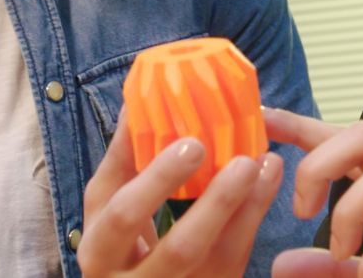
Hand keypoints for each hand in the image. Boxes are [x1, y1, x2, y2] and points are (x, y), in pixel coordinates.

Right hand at [78, 105, 284, 277]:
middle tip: (195, 144)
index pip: (106, 198)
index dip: (128, 161)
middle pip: (130, 221)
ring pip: (188, 246)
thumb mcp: (118, 214)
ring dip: (222, 198)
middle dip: (161, 178)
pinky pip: (229, 258)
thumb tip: (137, 103)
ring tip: (250, 160)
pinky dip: (250, 215)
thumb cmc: (132, 249)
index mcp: (96, 244)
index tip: (161, 123)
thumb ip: (126, 166)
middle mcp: (118, 271)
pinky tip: (266, 181)